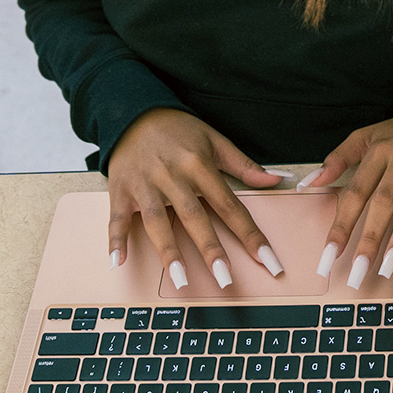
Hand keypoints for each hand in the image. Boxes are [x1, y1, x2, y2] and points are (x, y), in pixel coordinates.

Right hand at [107, 107, 290, 288]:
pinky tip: (118, 262)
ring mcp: (145, 186)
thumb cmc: (177, 129)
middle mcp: (173, 177)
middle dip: (211, 249)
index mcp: (199, 165)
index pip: (230, 205)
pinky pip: (117, 219)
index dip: (250, 234)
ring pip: (158, 221)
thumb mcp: (214, 140)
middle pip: (195, 216)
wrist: (132, 112)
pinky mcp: (121, 192)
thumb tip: (276, 180)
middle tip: (226, 279)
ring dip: (168, 251)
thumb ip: (244, 165)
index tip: (267, 261)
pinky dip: (115, 240)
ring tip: (181, 279)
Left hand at [300, 88, 392, 288]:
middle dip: (370, 238)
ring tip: (391, 264)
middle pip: (383, 201)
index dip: (341, 225)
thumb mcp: (367, 136)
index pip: (355, 193)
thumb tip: (309, 183)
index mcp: (378, 152)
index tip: (329, 255)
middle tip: (358, 271)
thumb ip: (338, 159)